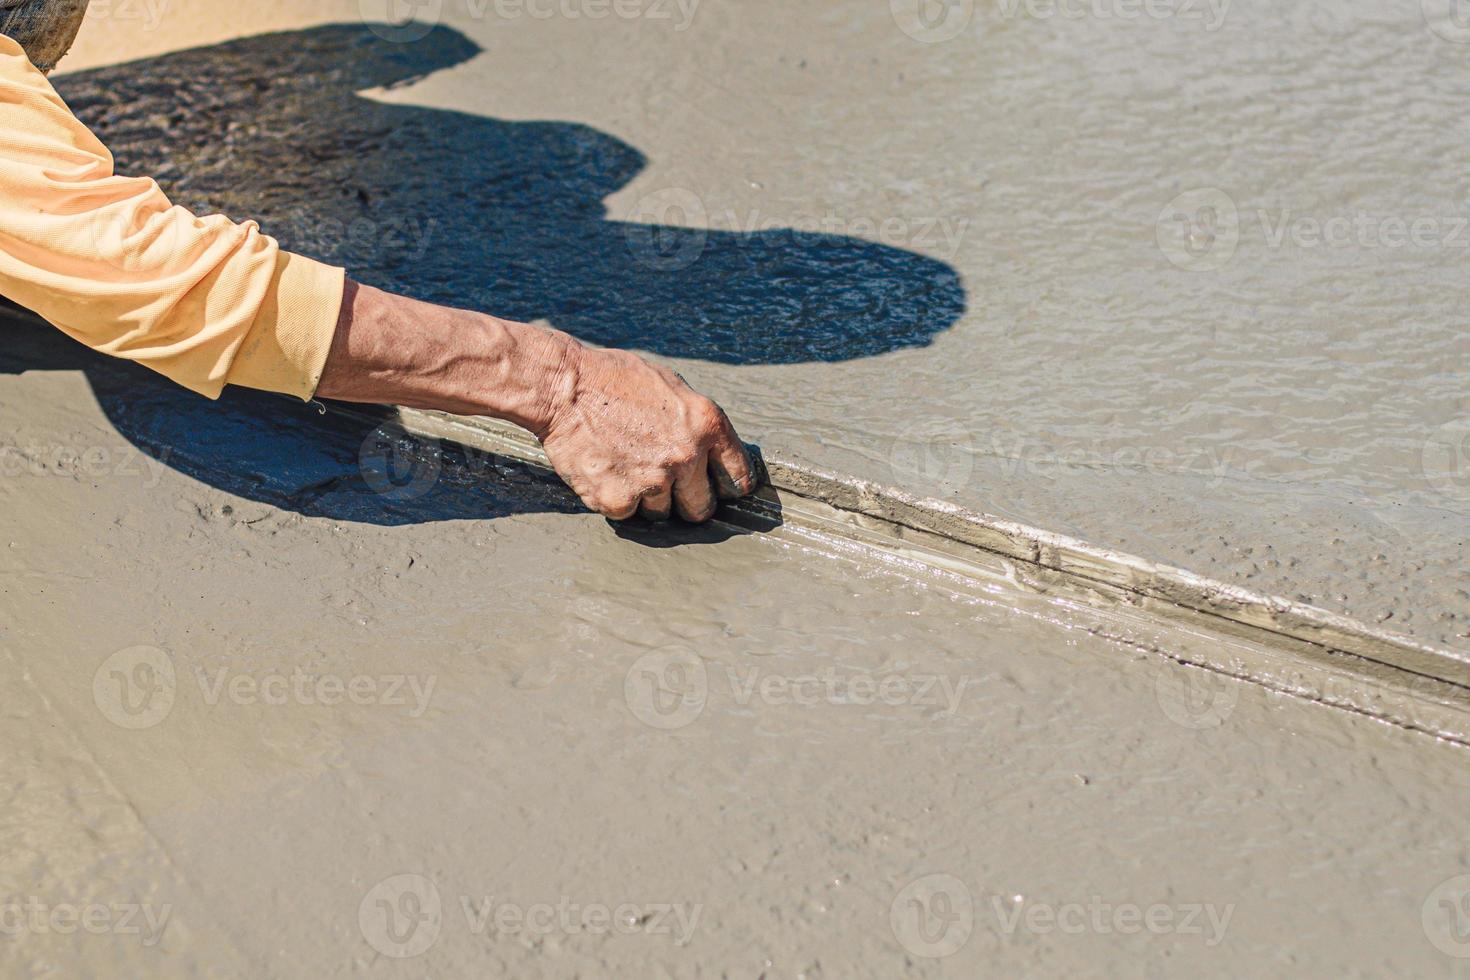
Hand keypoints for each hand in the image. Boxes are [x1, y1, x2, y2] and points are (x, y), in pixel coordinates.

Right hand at [538, 343, 754, 521]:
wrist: (563, 387)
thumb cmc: (614, 380)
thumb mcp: (671, 387)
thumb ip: (696, 423)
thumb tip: (714, 451)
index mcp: (706, 424)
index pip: (738, 476)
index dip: (727, 486)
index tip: (719, 490)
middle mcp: (686, 456)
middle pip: (701, 507)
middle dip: (686, 500)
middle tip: (665, 484)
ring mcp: (653, 481)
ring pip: (662, 513)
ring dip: (647, 498)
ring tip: (625, 465)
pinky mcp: (619, 499)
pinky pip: (627, 514)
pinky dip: (616, 498)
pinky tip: (605, 470)